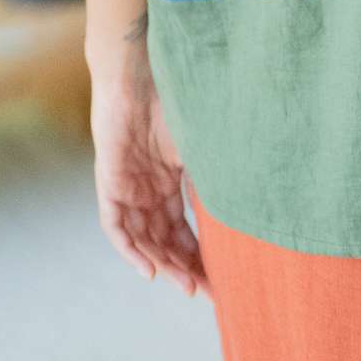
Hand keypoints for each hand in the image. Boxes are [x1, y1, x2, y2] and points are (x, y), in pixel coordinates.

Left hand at [89, 38, 209, 297]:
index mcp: (171, 179)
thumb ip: (214, 174)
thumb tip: (251, 202)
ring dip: (162, 265)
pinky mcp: (110, 181)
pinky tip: (148, 269)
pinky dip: (131, 249)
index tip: (221, 279)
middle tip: (207, 291)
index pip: (185, 228)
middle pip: (165, 241)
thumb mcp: (202, 144)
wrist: (141, 68)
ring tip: (186, 284)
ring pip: (143, 240)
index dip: (201, 255)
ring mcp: (128, 187)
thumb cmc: (175, 96)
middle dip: (185, 268)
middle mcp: (148, 189)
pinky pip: (116, 227)